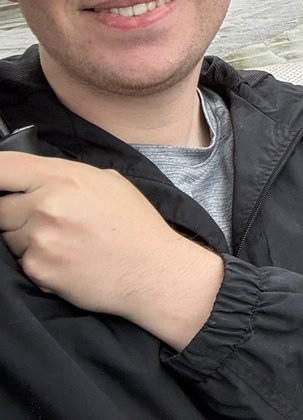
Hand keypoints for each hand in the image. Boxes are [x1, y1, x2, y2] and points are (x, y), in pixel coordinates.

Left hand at [0, 152, 222, 350]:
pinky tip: (66, 261)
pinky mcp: (37, 269)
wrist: (152, 270)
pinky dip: (38, 261)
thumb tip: (35, 177)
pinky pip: (21, 261)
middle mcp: (47, 206)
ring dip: (25, 238)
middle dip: (14, 213)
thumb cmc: (135, 224)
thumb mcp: (109, 182)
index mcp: (65, 178)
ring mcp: (39, 239)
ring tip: (62, 242)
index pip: (2, 168)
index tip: (1, 186)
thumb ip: (67, 176)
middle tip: (43, 220)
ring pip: (7, 236)